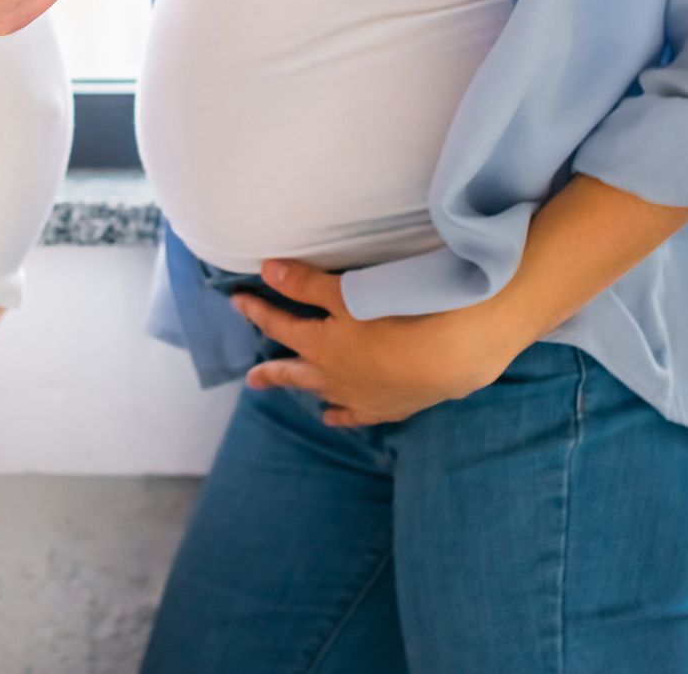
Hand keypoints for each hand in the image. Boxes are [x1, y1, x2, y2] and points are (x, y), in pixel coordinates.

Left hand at [232, 259, 528, 426]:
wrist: (449, 357)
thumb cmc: (396, 316)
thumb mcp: (347, 293)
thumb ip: (305, 283)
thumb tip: (265, 270)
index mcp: (319, 346)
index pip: (279, 326)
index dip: (258, 311)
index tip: (238, 301)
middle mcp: (333, 376)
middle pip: (292, 372)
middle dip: (271, 372)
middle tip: (251, 378)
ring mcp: (359, 396)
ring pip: (322, 394)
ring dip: (304, 390)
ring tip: (292, 393)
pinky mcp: (387, 408)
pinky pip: (355, 415)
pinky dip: (340, 415)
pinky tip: (333, 417)